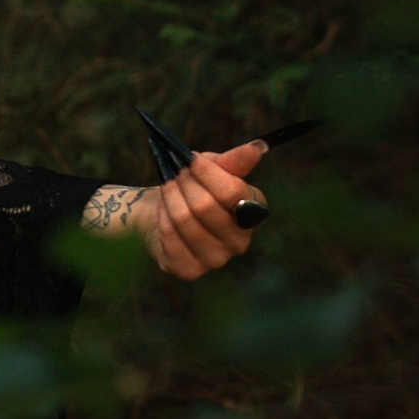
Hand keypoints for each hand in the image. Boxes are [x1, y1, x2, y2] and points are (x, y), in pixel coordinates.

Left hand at [142, 139, 266, 278]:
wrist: (164, 213)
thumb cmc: (195, 188)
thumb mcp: (214, 168)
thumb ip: (234, 160)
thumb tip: (257, 147)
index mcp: (252, 212)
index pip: (232, 192)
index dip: (207, 172)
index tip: (190, 159)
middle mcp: (240, 242)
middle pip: (205, 207)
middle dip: (185, 184)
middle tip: (174, 171)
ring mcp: (216, 259)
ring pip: (184, 220)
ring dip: (170, 197)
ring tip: (167, 186)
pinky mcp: (190, 270)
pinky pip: (170, 238)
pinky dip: (162, 218)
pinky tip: (162, 211)